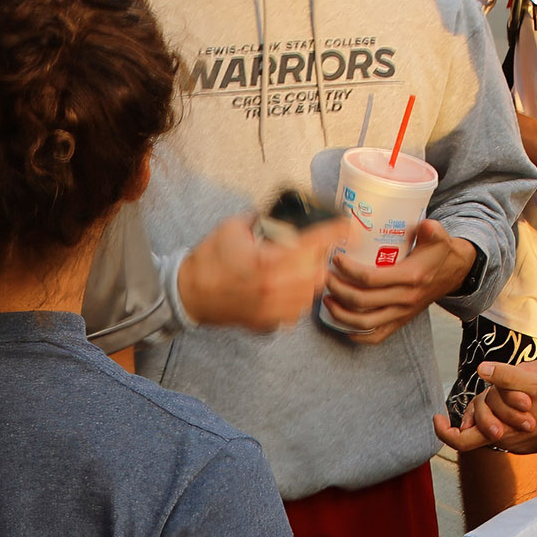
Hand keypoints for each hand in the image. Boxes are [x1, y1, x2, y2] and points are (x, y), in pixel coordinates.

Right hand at [176, 209, 350, 332]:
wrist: (189, 295)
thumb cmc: (209, 260)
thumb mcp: (234, 227)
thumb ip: (264, 219)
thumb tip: (287, 215)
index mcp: (267, 262)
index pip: (313, 244)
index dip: (334, 232)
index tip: (346, 224)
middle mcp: (275, 288)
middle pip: (318, 268)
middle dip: (319, 253)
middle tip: (311, 244)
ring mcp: (274, 309)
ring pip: (312, 290)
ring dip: (311, 274)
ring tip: (296, 263)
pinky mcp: (270, 322)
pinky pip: (300, 308)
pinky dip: (300, 294)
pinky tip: (286, 283)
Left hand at [318, 228, 476, 341]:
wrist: (455, 273)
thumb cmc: (440, 253)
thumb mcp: (439, 237)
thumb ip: (432, 229)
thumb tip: (425, 224)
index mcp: (411, 277)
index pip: (372, 278)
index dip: (349, 270)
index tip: (337, 259)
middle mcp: (405, 298)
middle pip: (363, 301)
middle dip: (339, 289)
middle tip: (327, 278)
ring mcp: (402, 313)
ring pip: (365, 322)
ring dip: (341, 313)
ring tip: (328, 299)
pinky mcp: (401, 321)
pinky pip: (377, 336)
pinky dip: (358, 335)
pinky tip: (344, 324)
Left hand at [433, 359, 536, 456]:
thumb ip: (507, 377)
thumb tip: (483, 370)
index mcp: (505, 434)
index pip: (462, 441)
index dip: (444, 431)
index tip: (436, 416)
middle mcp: (509, 443)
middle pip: (477, 427)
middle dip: (475, 408)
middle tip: (481, 392)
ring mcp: (520, 443)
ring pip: (493, 424)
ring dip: (494, 406)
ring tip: (503, 389)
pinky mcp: (530, 440)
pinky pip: (508, 426)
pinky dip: (506, 411)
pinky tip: (519, 397)